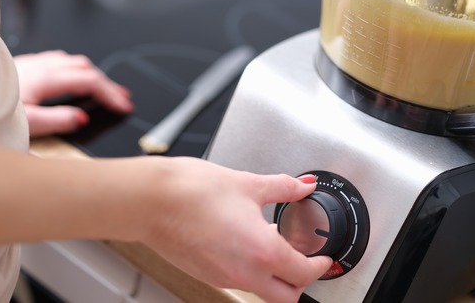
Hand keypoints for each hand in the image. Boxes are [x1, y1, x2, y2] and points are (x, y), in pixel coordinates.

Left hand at [13, 50, 132, 137]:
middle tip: (122, 99)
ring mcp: (33, 63)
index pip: (90, 81)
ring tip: (105, 88)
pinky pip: (59, 60)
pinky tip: (72, 76)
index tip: (124, 106)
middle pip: (86, 69)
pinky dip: (75, 69)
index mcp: (47, 78)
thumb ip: (57, 120)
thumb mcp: (26, 123)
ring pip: (73, 62)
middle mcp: (42, 66)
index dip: (111, 93)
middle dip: (108, 84)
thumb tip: (81, 118)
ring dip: (93, 75)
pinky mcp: (24, 65)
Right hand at [141, 157, 331, 302]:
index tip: (324, 258)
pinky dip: (251, 270)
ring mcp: (223, 277)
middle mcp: (245, 272)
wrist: (150, 200)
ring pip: (261, 291)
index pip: (303, 274)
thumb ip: (283, 187)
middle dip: (301, 284)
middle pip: (286, 298)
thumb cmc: (191, 191)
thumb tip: (303, 187)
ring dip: (275, 277)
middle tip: (306, 263)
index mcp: (262, 251)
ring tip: (274, 247)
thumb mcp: (248, 183)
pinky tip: (246, 244)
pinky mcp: (206, 273)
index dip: (320, 266)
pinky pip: (239, 281)